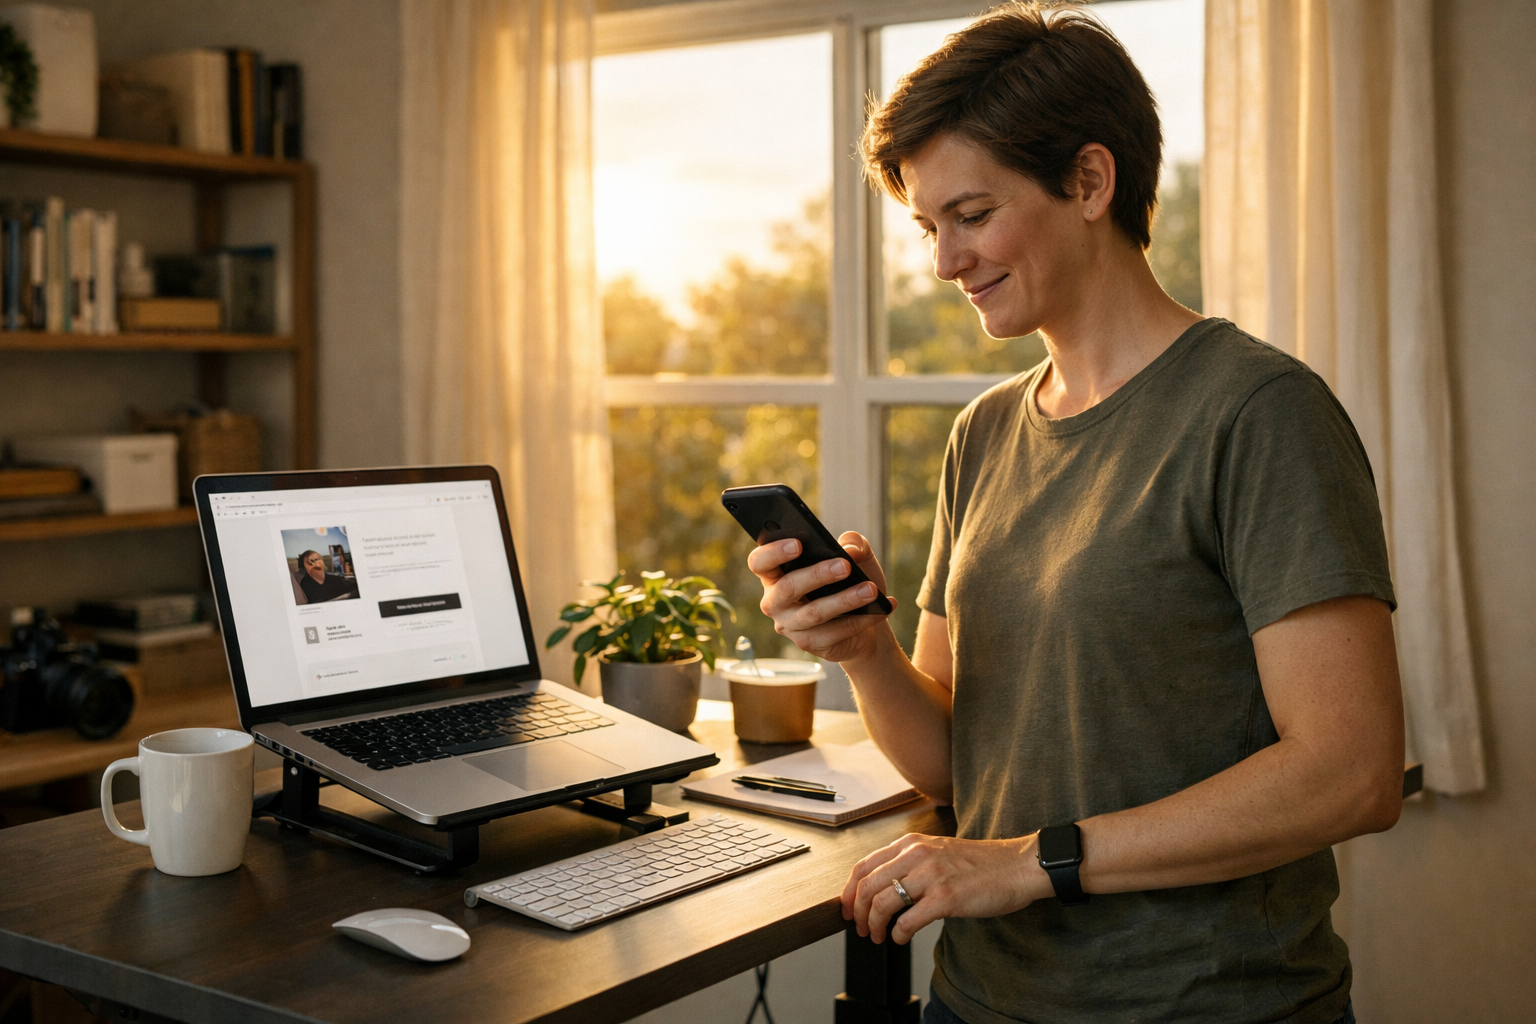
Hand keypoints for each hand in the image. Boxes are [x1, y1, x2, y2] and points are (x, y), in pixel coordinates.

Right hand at [747, 531, 894, 663]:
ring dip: (845, 600)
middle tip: (845, 565)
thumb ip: (854, 543)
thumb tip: (850, 548)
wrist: (865, 618)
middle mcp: (775, 600)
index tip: (798, 544)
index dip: (773, 552)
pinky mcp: (807, 644)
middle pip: (788, 587)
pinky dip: (859, 620)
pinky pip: (833, 633)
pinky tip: (879, 610)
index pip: (760, 562)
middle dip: (818, 575)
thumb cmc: (850, 581)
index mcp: (776, 573)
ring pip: (814, 613)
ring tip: (871, 589)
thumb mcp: (856, 556)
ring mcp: (789, 625)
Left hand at [841, 832, 1053, 944]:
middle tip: (861, 928)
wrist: (1016, 866)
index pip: (864, 865)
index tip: (847, 908)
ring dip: (874, 926)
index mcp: (912, 843)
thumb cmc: (981, 863)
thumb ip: (910, 862)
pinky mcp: (945, 898)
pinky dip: (898, 934)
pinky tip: (901, 938)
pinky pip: (907, 921)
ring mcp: (931, 876)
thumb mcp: (937, 850)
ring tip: (878, 936)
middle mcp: (917, 855)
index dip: (849, 891)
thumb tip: (881, 887)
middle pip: (866, 886)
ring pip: (882, 904)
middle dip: (857, 912)